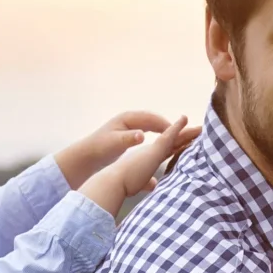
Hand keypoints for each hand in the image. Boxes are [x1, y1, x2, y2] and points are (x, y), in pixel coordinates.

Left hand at [55, 109, 179, 188]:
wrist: (87, 154)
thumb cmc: (100, 148)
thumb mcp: (114, 143)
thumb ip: (129, 139)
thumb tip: (142, 135)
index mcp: (128, 118)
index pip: (153, 119)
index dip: (166, 126)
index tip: (178, 134)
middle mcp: (130, 118)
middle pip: (155, 119)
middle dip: (170, 126)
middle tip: (185, 133)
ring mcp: (130, 124)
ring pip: (153, 124)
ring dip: (166, 129)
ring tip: (179, 137)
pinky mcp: (130, 132)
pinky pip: (149, 129)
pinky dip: (159, 133)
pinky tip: (164, 142)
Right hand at [80, 116, 197, 214]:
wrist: (115, 181)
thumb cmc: (125, 184)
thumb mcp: (141, 183)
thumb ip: (148, 183)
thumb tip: (154, 186)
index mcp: (151, 159)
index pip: (170, 151)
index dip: (181, 146)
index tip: (191, 143)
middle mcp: (153, 151)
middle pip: (175, 142)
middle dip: (188, 137)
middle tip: (201, 131)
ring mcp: (154, 149)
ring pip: (175, 137)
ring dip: (188, 131)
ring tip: (202, 126)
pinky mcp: (154, 149)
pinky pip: (168, 135)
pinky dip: (177, 127)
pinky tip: (184, 119)